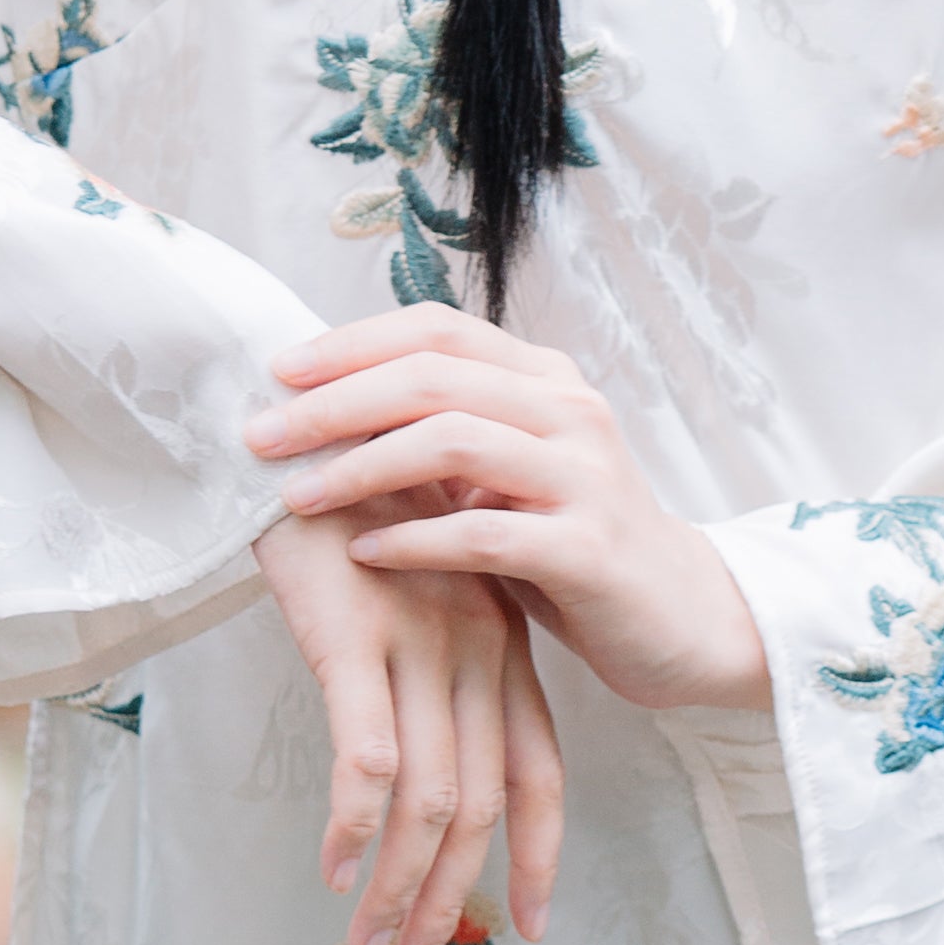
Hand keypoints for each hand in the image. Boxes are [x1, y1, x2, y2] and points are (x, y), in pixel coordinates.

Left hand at [248, 312, 771, 720]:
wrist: (681, 617)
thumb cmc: (573, 543)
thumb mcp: (512, 471)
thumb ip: (446, 432)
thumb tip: (326, 406)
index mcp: (545, 380)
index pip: (436, 328)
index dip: (351, 342)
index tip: (277, 371)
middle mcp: (570, 412)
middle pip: (431, 377)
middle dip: (333, 403)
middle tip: (262, 435)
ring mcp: (585, 476)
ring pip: (452, 441)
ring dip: (360, 466)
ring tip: (297, 495)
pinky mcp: (588, 550)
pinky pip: (484, 533)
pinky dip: (414, 539)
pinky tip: (366, 551)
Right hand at [251, 503, 566, 944]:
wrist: (286, 428)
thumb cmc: (337, 508)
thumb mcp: (408, 585)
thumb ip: (428, 662)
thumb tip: (412, 757)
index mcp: (497, 640)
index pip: (538, 766)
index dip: (540, 851)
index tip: (533, 923)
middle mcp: (474, 651)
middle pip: (485, 803)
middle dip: (458, 897)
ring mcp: (420, 645)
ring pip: (431, 798)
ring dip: (404, 885)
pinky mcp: (356, 638)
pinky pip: (368, 755)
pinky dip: (356, 824)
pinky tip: (334, 869)